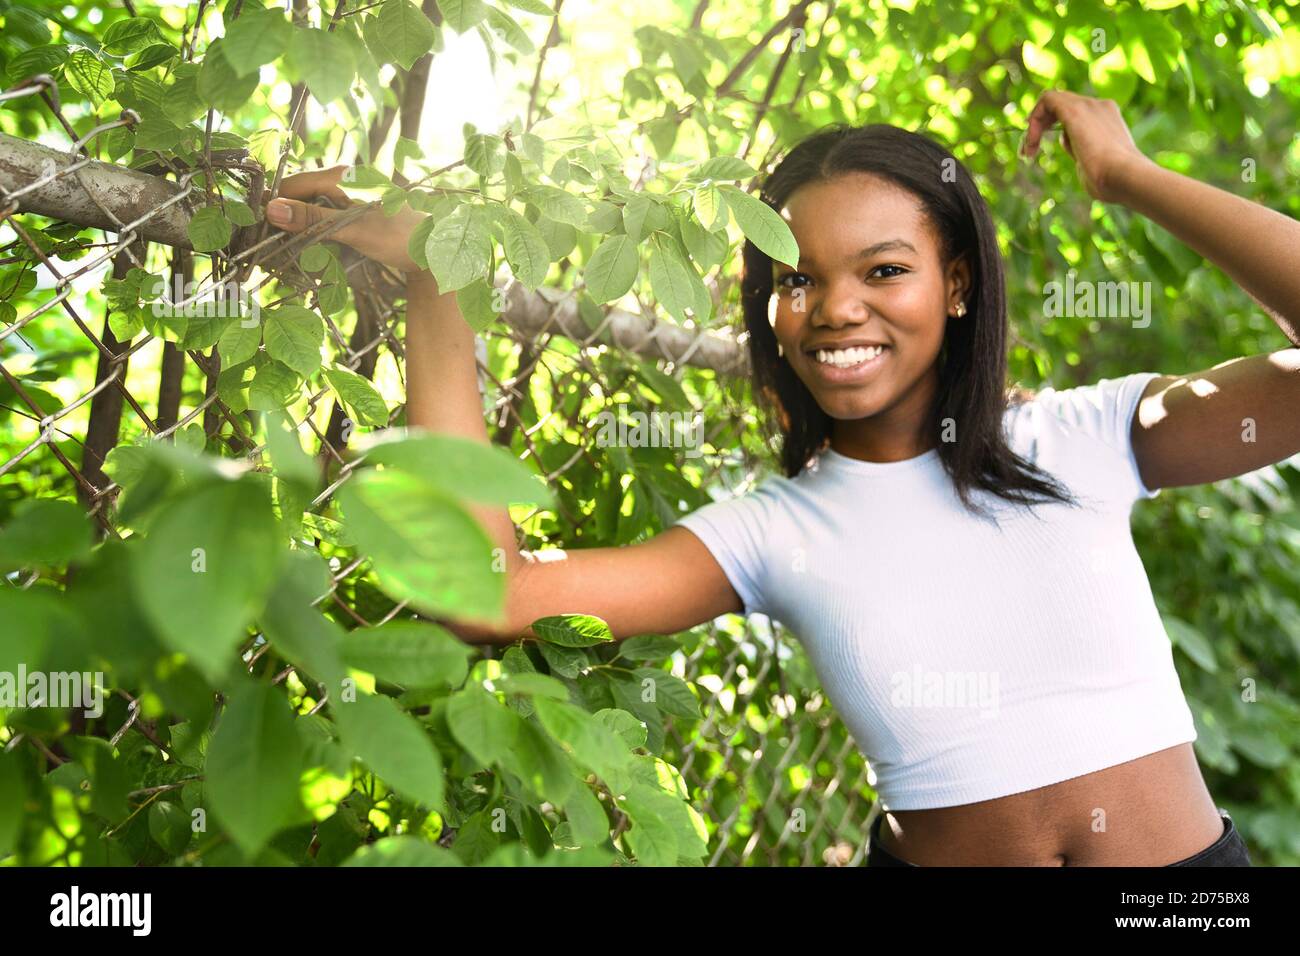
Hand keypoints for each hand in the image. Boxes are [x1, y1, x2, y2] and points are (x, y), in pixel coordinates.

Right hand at [262, 164, 429, 276]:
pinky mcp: (355, 216)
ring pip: (311, 211)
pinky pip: (325, 222)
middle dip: (284, 220)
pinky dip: (313, 236)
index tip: (257, 230)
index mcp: (342, 176)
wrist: (437, 255)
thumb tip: (271, 209)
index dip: (274, 205)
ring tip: (284, 253)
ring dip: (298, 231)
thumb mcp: (354, 229)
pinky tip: (308, 252)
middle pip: (299, 197)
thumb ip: (313, 220)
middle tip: (268, 247)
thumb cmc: (402, 237)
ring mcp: (349, 199)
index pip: (292, 185)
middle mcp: (343, 182)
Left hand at [1020, 90, 1149, 202]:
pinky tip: (1031, 142)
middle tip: (1025, 153)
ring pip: (1050, 101)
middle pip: (1059, 105)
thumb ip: (1079, 150)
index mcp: (1106, 117)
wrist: (1124, 177)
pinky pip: (1047, 100)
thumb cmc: (1110, 181)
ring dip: (1033, 126)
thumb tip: (1067, 141)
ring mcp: (1088, 105)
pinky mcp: (1075, 110)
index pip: (1072, 112)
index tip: (1035, 148)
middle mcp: (1098, 106)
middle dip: (1037, 126)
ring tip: (1026, 152)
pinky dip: (1034, 120)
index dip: (1050, 127)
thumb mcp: (1091, 164)